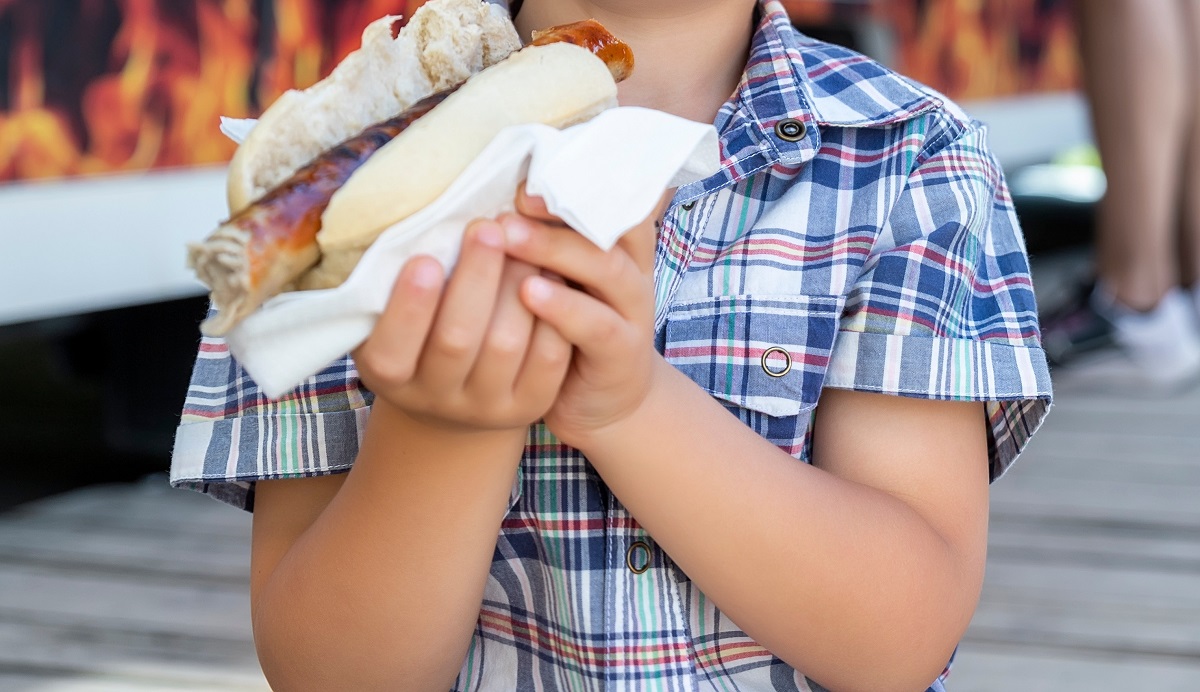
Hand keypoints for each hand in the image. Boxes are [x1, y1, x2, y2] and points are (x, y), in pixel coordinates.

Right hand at [353, 220, 571, 432]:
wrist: (456, 394)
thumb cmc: (418, 331)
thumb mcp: (389, 314)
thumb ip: (393, 281)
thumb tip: (417, 219)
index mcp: (389, 376)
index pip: (392, 350)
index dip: (409, 306)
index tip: (424, 258)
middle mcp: (436, 398)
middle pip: (457, 341)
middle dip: (474, 279)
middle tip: (486, 228)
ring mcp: (486, 407)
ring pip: (506, 345)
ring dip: (517, 284)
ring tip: (522, 239)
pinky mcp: (530, 405)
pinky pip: (548, 358)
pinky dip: (552, 311)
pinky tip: (549, 272)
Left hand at [501, 186, 666, 448]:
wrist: (600, 402)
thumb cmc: (567, 331)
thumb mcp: (561, 280)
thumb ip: (540, 244)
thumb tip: (484, 197)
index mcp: (616, 246)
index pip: (610, 196)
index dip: (574, 179)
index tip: (525, 170)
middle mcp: (631, 271)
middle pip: (607, 225)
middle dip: (557, 210)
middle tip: (509, 200)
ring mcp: (631, 311)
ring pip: (606, 268)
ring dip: (556, 249)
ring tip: (508, 237)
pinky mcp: (622, 351)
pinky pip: (597, 325)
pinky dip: (563, 308)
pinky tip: (528, 294)